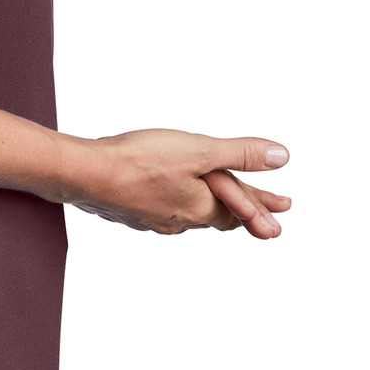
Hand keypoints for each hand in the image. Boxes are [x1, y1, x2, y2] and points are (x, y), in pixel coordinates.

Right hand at [67, 128, 290, 238]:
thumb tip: (281, 159)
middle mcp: (180, 219)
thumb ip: (240, 154)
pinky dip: (179, 202)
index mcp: (201, 207)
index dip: (264, 205)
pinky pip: (166, 208)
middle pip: (219, 216)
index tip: (283, 208)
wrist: (85, 174)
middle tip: (263, 215)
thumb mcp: (200, 150)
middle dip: (242, 210)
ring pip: (191, 213)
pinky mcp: (132, 210)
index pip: (241, 210)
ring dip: (210, 208)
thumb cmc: (140, 160)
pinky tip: (169, 199)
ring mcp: (154, 218)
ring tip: (219, 208)